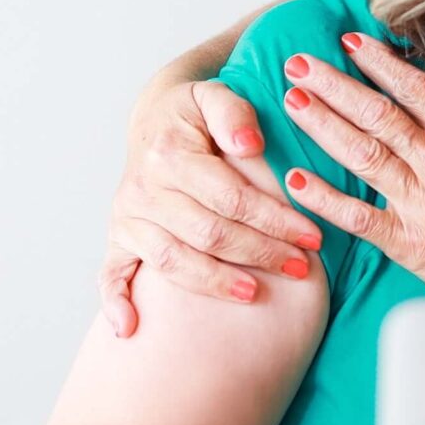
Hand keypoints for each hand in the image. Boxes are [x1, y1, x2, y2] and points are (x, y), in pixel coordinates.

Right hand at [102, 72, 324, 338]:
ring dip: (214, 282)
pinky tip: (130, 329)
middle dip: (259, 253)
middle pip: (207, 233)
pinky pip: (111, 275)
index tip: (313, 236)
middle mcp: (142, 189)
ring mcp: (127, 217)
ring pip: (170, 260)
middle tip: (301, 267)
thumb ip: (233, 111)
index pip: (230, 197)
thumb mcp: (214, 94)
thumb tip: (250, 143)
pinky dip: (116, 303)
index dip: (275, 220)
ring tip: (255, 294)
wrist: (153, 120)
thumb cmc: (194, 113)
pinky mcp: (118, 237)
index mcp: (168, 153)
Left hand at [275, 34, 424, 295]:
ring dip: (322, 124)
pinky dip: (325, 200)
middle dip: (333, 84)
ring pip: (361, 154)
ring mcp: (422, 203)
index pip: (413, 88)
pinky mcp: (410, 243)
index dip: (377, 61)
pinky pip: (358, 218)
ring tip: (292, 101)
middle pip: (376, 113)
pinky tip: (295, 181)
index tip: (349, 42)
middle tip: (297, 64)